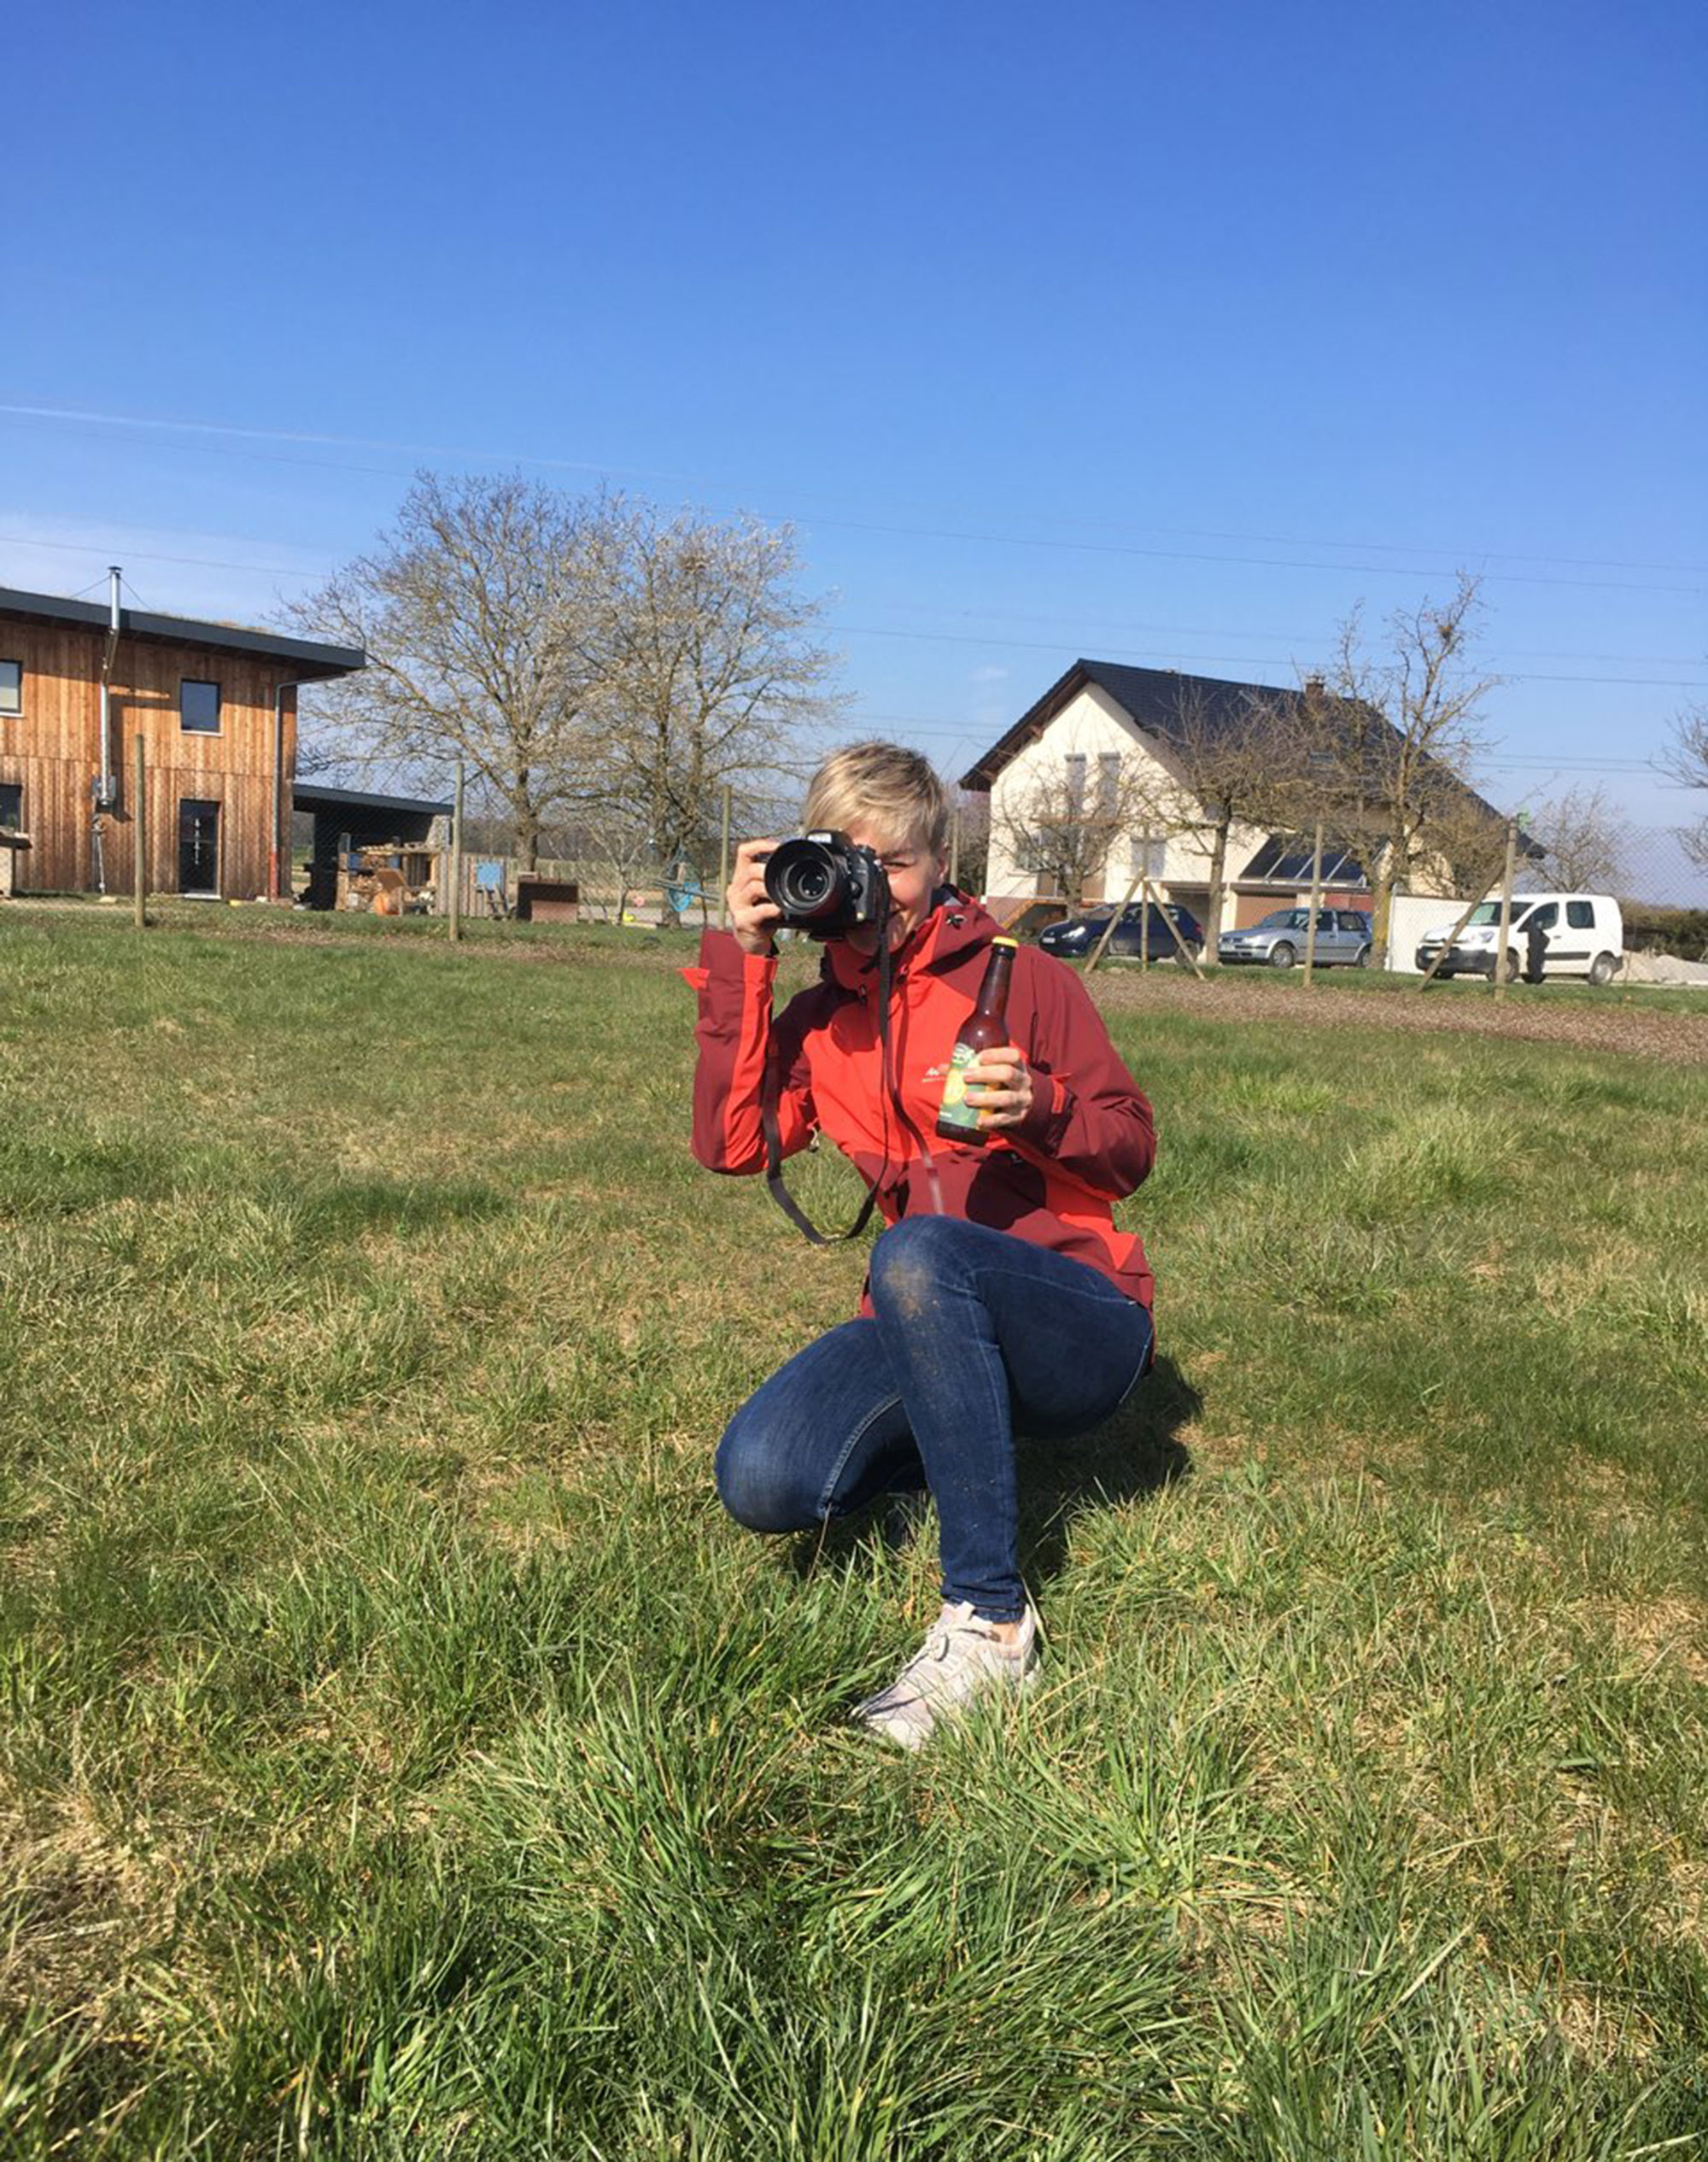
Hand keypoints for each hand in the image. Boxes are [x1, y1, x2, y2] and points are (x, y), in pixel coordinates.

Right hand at [726, 838, 782, 956]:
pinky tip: (779, 910)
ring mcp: (737, 905)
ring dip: (771, 889)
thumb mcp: (763, 894)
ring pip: (753, 887)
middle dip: (768, 871)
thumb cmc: (760, 916)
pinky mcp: (742, 920)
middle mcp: (735, 889)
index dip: (760, 845)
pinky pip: (758, 911)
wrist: (751, 941)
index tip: (777, 847)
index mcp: (740, 878)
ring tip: (781, 896)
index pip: (744, 852)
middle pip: (750, 870)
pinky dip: (772, 909)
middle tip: (782, 877)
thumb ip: (771, 880)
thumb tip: (794, 865)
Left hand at [963, 1044, 1033, 1130]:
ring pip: (1006, 1097)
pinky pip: (1004, 1119)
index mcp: (1017, 1066)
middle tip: (965, 1076)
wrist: (1021, 1105)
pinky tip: (978, 1121)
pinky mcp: (1017, 1117)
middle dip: (986, 1074)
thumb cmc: (1000, 1083)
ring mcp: (1021, 1100)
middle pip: (1008, 1074)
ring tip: (967, 1098)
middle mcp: (1023, 1082)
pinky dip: (990, 1121)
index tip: (979, 1057)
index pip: (1012, 1055)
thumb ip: (970, 1068)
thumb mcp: (993, 1072)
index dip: (997, 1055)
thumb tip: (942, 1068)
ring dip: (985, 1098)